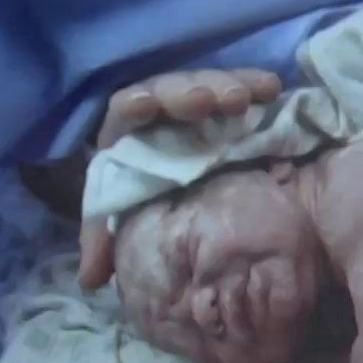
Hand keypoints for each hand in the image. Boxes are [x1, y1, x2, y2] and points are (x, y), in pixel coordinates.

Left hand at [78, 69, 282, 289]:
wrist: (187, 196)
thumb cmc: (149, 205)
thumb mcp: (122, 223)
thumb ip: (104, 241)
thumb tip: (91, 279)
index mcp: (128, 134)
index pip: (125, 111)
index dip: (135, 105)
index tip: (144, 106)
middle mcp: (162, 111)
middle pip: (169, 90)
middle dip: (187, 92)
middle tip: (208, 101)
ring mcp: (199, 104)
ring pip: (207, 84)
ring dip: (225, 85)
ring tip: (244, 99)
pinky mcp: (231, 102)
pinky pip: (243, 87)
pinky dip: (255, 85)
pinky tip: (271, 89)